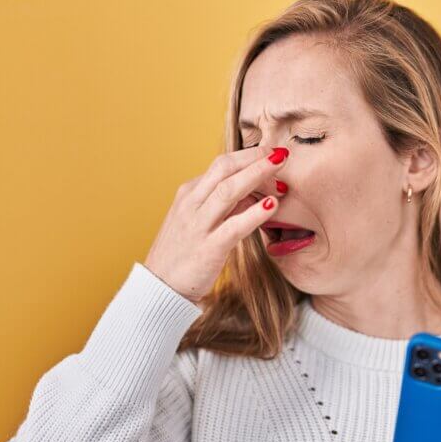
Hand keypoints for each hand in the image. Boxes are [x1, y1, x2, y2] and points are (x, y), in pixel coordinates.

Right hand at [143, 145, 289, 303]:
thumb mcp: (200, 222)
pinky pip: (234, 226)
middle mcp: (191, 204)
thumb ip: (226, 207)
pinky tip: (272, 204)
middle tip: (281, 152)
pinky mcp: (208, 249)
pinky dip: (254, 213)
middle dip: (254, 157)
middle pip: (224, 168)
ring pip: (229, 190)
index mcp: (189, 194)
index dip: (249, 157)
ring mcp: (198, 225)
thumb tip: (256, 193)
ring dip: (257, 174)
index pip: (222, 166)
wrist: (159, 288)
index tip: (271, 155)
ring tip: (280, 165)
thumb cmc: (183, 255)